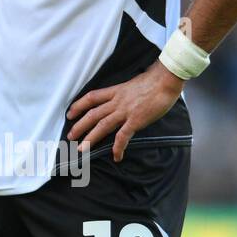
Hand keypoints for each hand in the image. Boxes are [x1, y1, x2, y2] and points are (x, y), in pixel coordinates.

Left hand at [67, 61, 185, 161]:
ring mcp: (125, 111)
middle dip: (80, 125)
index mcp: (116, 91)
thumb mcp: (134, 84)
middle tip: (70, 136)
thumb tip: (125, 97)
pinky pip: (122, 136)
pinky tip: (116, 156)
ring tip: (81, 149)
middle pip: (93, 114)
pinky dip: (118, 147)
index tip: (70, 113)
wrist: (166, 80)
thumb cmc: (155, 81)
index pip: (92, 97)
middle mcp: (117, 101)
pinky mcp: (135, 120)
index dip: (78, 105)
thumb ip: (126, 92)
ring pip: (102, 125)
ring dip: (90, 138)